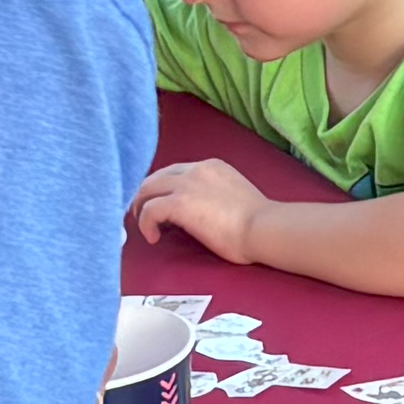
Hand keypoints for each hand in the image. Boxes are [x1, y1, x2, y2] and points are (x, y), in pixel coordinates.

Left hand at [129, 159, 266, 263]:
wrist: (263, 227)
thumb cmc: (257, 222)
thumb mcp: (233, 196)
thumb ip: (213, 195)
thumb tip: (199, 212)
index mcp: (211, 166)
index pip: (176, 171)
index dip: (163, 188)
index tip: (160, 203)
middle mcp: (195, 169)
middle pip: (156, 176)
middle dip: (145, 195)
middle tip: (141, 213)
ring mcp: (186, 185)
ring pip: (147, 189)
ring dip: (140, 207)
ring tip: (144, 225)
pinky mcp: (179, 203)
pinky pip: (149, 210)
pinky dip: (145, 223)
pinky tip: (153, 237)